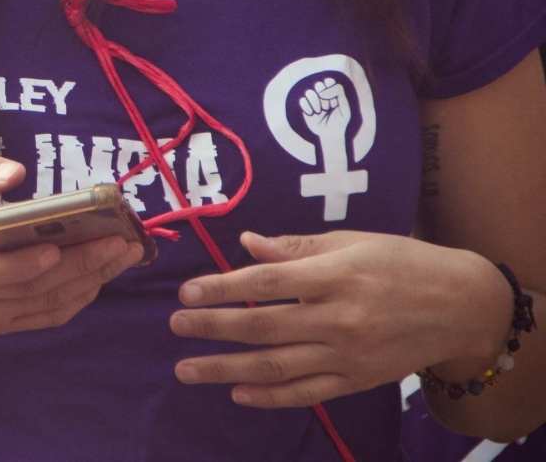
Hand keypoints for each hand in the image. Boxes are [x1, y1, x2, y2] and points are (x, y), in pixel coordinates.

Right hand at [0, 153, 142, 334]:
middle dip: (79, 265)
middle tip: (120, 240)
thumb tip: (15, 173)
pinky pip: (48, 315)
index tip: (55, 246)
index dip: (21, 265)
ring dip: (90, 280)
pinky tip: (104, 272)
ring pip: (44, 303)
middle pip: (27, 288)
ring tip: (125, 252)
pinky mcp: (1, 323)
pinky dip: (80, 296)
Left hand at [171, 231, 512, 407]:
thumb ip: (296, 247)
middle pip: (265, 326)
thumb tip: (246, 244)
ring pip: (278, 366)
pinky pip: (307, 393)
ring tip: (187, 368)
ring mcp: (348, 354)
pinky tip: (237, 392)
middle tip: (175, 325)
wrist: (462, 307)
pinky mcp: (357, 380)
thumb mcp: (352, 242)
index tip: (186, 292)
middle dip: (213, 328)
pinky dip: (270, 396)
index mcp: (337, 275)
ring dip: (226, 369)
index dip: (223, 288)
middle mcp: (340, 318)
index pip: (268, 284)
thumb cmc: (402, 263)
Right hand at [299, 79, 348, 138]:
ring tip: (320, 112)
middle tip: (328, 108)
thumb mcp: (345, 108)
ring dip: (316, 104)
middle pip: (319, 85)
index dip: (331, 91)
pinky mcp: (304, 106)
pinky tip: (312, 114)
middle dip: (325, 99)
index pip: (329, 81)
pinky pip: (302, 101)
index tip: (335, 103)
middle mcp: (321, 94)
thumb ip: (339, 94)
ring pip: (309, 92)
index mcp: (332, 92)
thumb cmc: (340, 122)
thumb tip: (321, 92)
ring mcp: (312, 100)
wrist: (331, 135)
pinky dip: (308, 109)